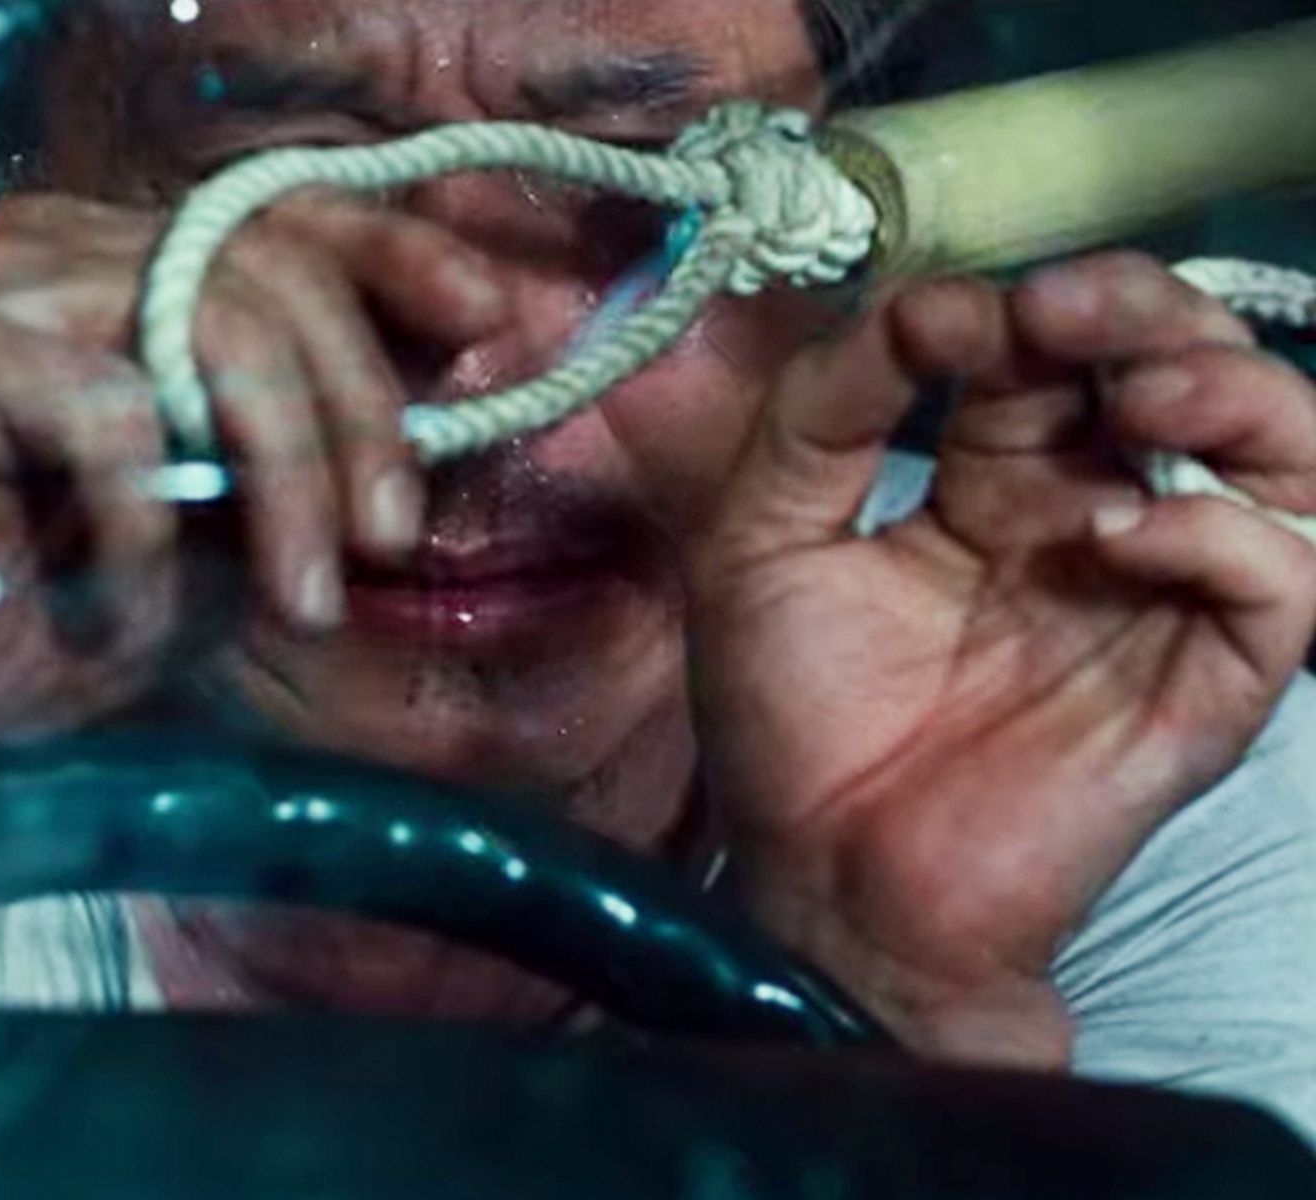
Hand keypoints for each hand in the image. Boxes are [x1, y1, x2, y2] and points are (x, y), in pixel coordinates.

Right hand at [0, 190, 507, 747]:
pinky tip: (133, 607)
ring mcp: (10, 287)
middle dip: (359, 419)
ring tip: (303, 599)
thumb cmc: (104, 606)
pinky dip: (148, 525)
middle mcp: (80, 246)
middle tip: (386, 541)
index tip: (486, 320)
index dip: (401, 256)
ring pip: (212, 324)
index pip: (296, 220)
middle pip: (275, 274)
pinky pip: (110, 411)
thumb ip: (333, 441)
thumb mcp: (257, 519)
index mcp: (151, 265)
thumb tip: (464, 374)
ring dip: (286, 477)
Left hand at [685, 253, 1315, 1065]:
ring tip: (1143, 390)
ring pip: (1279, 459)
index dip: (1027, 309)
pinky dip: (1226, 535)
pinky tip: (1121, 531)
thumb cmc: (789, 717)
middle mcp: (1088, 523)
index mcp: (990, 484)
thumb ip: (822, 412)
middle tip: (1073, 311)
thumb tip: (925, 300)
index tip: (960, 319)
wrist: (822, 880)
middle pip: (1179, 372)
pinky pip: (1283, 586)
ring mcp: (1152, 601)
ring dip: (1231, 392)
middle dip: (1144, 313)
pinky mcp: (1198, 689)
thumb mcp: (759, 538)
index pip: (1054, 355)